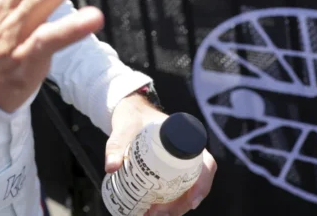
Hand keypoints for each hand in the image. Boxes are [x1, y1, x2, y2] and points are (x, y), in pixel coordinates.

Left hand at [106, 95, 216, 214]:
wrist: (127, 111)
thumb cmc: (131, 117)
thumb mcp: (123, 129)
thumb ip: (116, 145)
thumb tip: (111, 167)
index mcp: (186, 137)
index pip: (205, 163)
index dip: (202, 184)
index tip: (192, 201)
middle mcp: (187, 152)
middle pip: (196, 182)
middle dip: (182, 203)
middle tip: (160, 213)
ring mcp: (179, 162)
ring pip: (187, 189)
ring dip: (175, 206)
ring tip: (154, 214)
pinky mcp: (169, 169)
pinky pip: (176, 188)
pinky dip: (169, 202)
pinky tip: (154, 211)